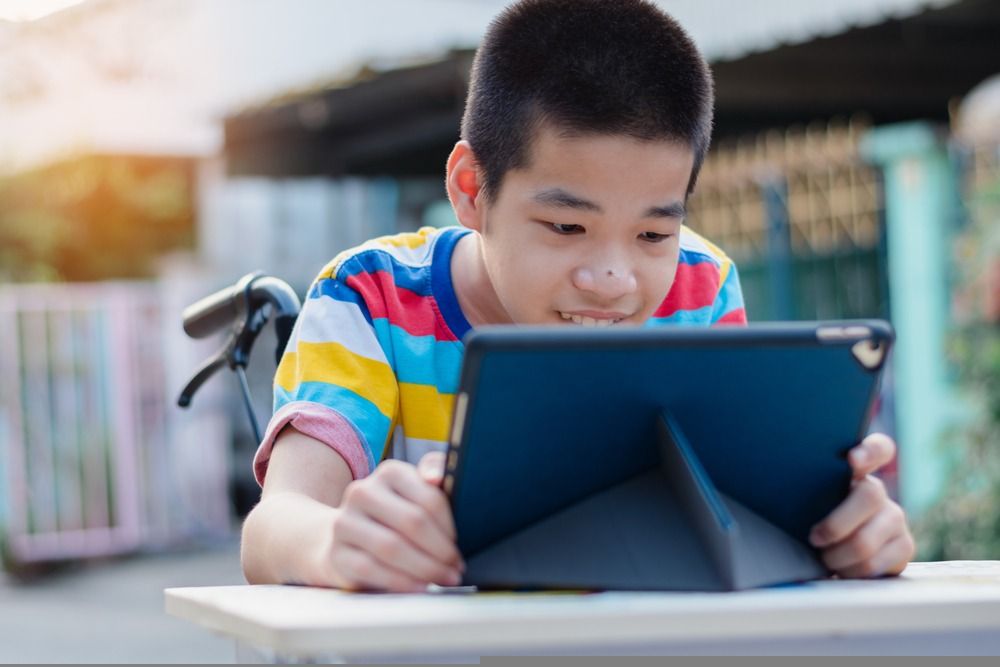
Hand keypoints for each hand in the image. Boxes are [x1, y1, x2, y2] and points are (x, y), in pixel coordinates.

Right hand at [319, 452, 463, 591]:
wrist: (342, 540)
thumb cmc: (391, 519)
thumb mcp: (413, 495)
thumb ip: (435, 478)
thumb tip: (437, 475)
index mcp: (390, 472)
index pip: (428, 498)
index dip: (450, 526)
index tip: (460, 544)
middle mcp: (363, 492)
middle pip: (412, 522)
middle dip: (441, 550)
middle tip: (456, 567)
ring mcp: (345, 522)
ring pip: (392, 547)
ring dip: (425, 568)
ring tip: (443, 578)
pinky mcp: (336, 553)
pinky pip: (372, 569)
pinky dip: (401, 581)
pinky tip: (419, 587)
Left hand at [809, 433, 914, 577]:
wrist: (826, 551)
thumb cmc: (807, 517)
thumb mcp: (804, 497)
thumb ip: (804, 485)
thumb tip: (767, 473)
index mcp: (855, 470)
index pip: (877, 448)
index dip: (869, 451)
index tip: (851, 461)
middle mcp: (878, 491)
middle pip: (871, 495)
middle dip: (836, 524)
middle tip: (814, 538)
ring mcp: (894, 518)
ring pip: (868, 538)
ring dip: (838, 555)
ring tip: (823, 558)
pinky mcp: (902, 546)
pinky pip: (877, 564)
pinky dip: (851, 571)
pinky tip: (841, 568)